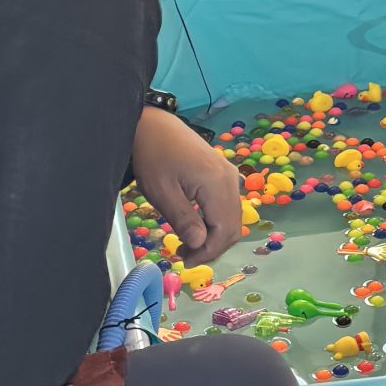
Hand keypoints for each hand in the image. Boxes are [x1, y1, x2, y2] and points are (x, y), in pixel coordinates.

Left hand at [131, 107, 246, 269]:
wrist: (152, 124)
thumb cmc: (153, 156)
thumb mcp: (162, 192)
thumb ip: (184, 220)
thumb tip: (200, 245)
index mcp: (217, 184)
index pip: (224, 230)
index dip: (208, 252)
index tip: (185, 262)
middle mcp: (230, 180)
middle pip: (233, 226)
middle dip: (212, 247)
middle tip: (184, 255)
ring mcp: (229, 174)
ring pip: (232, 217)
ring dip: (213, 235)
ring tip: (187, 243)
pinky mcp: (222, 172)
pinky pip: (226, 205)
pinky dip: (215, 221)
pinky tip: (195, 225)